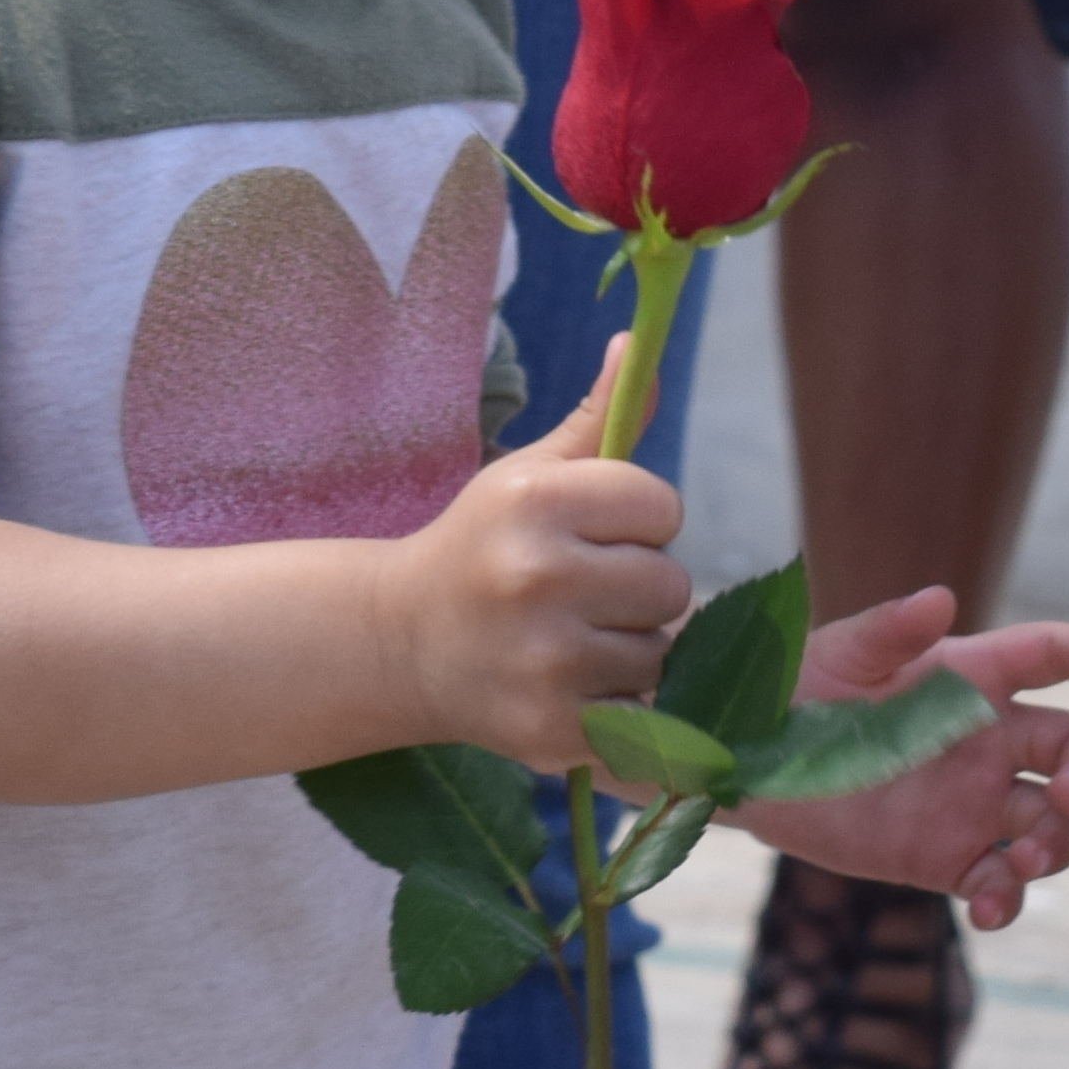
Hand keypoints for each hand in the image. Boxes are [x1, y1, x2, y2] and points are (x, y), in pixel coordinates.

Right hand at [372, 337, 690, 769]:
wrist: (397, 644)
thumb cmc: (481, 546)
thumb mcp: (528, 473)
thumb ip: (598, 416)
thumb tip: (640, 340)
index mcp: (538, 503)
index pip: (662, 507)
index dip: (636, 523)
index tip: (590, 536)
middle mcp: (538, 577)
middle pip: (671, 583)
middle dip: (636, 589)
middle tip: (576, 595)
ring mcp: (544, 660)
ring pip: (661, 650)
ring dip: (629, 649)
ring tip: (567, 640)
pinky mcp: (551, 728)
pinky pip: (643, 712)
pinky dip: (621, 705)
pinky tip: (570, 685)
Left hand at [727, 587, 1068, 926]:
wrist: (747, 764)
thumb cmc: (793, 691)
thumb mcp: (836, 655)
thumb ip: (889, 630)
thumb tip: (941, 597)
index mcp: (973, 680)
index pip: (1053, 659)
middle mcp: (990, 742)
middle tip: (1068, 795)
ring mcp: (974, 804)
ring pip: (1053, 824)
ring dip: (1060, 842)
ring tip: (1027, 859)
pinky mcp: (945, 857)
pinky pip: (998, 882)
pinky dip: (1009, 900)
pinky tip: (994, 907)